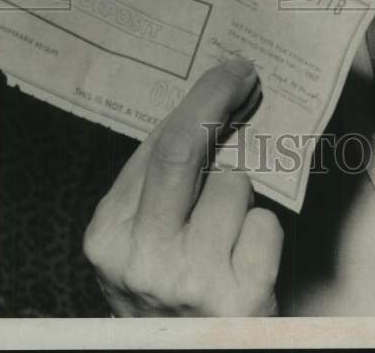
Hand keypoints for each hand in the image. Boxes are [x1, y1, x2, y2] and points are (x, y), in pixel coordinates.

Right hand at [83, 57, 283, 315]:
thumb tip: (209, 106)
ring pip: (234, 186)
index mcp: (109, 234)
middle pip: (183, 151)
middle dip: (216, 101)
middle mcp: (143, 258)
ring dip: (239, 198)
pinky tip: (244, 260)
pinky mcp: (238, 301)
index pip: (157, 146)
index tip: (229, 73)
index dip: (200, 100)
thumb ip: (159, 181)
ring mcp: (190, 281)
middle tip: (243, 74)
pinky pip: (265, 225)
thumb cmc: (167, 286)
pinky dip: (261, 234)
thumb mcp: (140, 235)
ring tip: (224, 234)